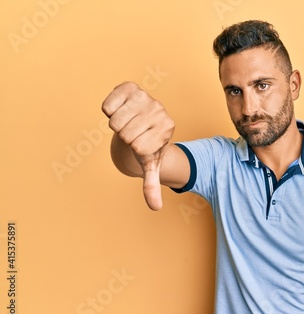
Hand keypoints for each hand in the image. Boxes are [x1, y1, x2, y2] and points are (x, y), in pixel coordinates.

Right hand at [102, 82, 173, 209]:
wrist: (140, 122)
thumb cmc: (146, 145)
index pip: (138, 147)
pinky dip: (108, 111)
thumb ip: (152, 185)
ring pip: (115, 120)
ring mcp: (146, 96)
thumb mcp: (150, 165)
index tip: (143, 143)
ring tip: (128, 122)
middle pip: (124, 133)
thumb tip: (155, 207)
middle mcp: (160, 110)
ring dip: (116, 124)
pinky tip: (120, 110)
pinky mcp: (130, 87)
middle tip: (133, 132)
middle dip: (124, 137)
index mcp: (167, 128)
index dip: (135, 148)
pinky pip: (107, 105)